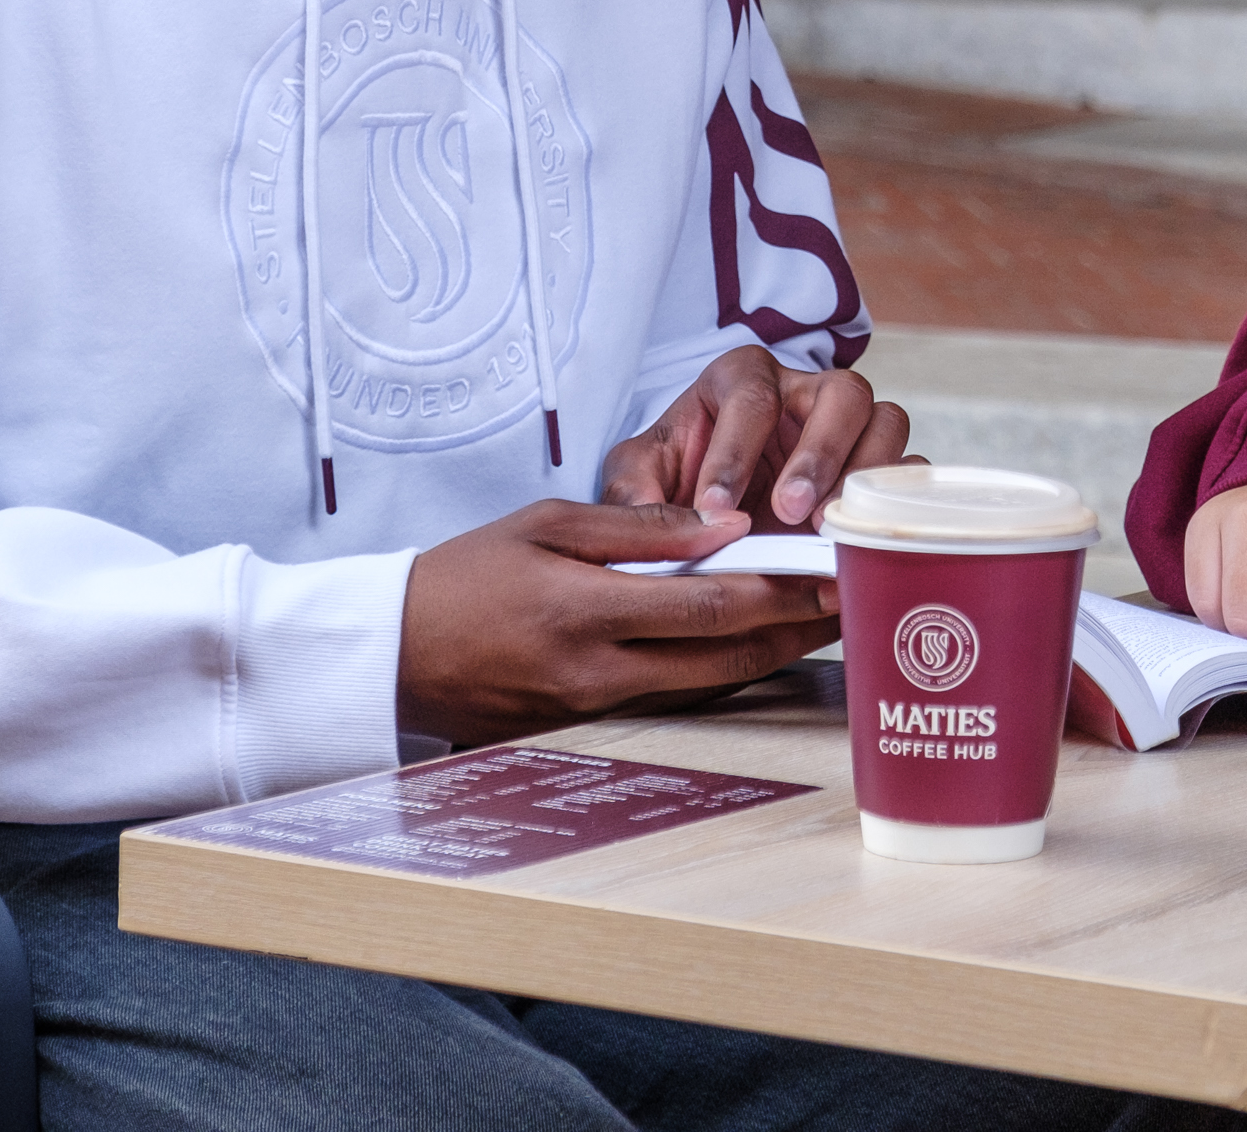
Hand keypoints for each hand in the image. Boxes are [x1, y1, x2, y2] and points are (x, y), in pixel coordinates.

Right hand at [395, 496, 839, 746]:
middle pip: (723, 655)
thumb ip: (638, 526)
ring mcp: (596, 707)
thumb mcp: (546, 525)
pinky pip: (675, 694)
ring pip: (708, 682)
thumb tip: (722, 523)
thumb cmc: (465, 575)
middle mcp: (598, 671)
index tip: (830, 568)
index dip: (777, 589)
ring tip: (824, 620)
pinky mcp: (591, 724)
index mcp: (585, 612)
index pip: (707, 604)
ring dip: (769, 652)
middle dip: (794, 628)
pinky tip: (758, 645)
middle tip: (853, 597)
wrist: (393, 652)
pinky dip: (721, 669)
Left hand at [602, 344, 911, 528]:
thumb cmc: (677, 481)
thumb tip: (653, 530)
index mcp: (743, 379)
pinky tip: (860, 542)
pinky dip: (892, 504)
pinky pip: (910, 474)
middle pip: (842, 393)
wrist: (709, 515)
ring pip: (887, 423)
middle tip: (787, 511)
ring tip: (825, 529)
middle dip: (819, 453)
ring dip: (863, 476)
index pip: (751, 398)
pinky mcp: (878, 470)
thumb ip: (634, 494)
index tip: (714, 508)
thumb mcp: (639, 478)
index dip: (734, 453)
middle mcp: (807, 393)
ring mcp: (852, 430)